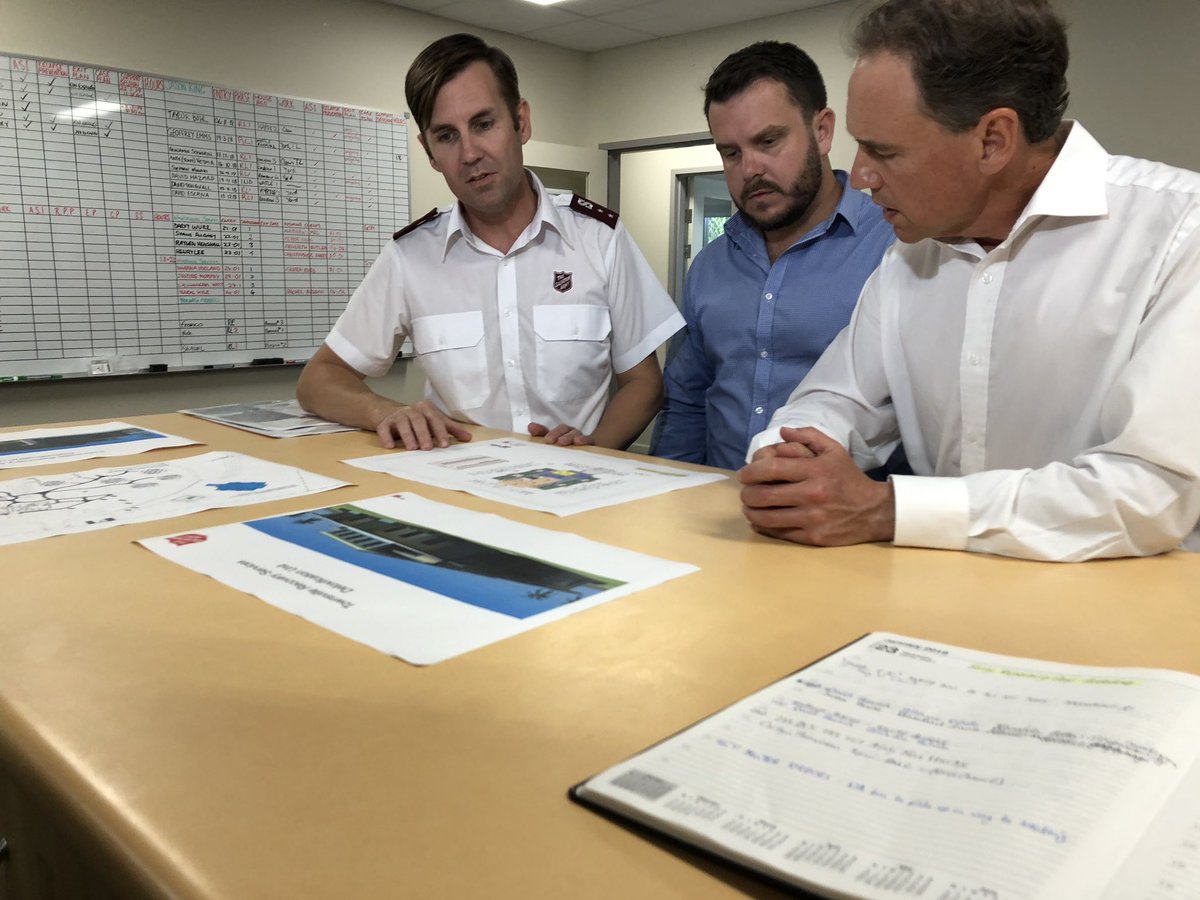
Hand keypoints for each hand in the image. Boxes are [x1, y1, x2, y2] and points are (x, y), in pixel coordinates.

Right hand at [376, 401, 472, 450]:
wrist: (389, 413)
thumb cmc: (417, 420)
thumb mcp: (435, 421)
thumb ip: (451, 429)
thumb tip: (468, 438)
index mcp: (426, 409)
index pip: (435, 420)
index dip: (440, 432)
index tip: (444, 444)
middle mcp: (411, 410)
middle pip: (419, 420)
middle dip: (424, 434)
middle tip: (428, 448)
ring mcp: (397, 416)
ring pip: (402, 423)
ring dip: (408, 435)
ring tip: (412, 448)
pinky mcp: (384, 423)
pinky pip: (384, 429)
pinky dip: (386, 437)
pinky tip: (390, 446)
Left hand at [528, 422, 595, 445]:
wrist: (588, 460)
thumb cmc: (568, 450)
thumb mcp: (553, 443)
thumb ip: (541, 434)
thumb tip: (530, 426)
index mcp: (561, 433)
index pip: (550, 429)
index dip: (544, 430)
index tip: (539, 435)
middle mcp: (571, 433)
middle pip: (564, 429)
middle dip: (556, 433)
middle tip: (550, 440)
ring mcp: (581, 438)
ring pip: (575, 433)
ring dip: (568, 436)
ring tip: (562, 442)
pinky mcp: (591, 445)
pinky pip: (589, 440)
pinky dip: (584, 439)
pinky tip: (579, 442)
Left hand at [739, 427, 894, 545]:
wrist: (874, 511)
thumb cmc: (849, 478)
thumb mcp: (834, 450)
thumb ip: (809, 436)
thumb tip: (782, 432)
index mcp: (815, 470)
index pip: (771, 468)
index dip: (750, 472)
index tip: (744, 474)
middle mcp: (812, 494)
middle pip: (764, 495)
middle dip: (746, 494)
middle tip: (744, 492)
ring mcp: (812, 518)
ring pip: (767, 517)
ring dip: (751, 512)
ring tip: (748, 506)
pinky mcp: (813, 537)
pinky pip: (779, 533)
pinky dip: (763, 526)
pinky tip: (759, 520)